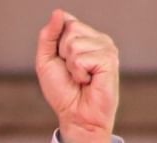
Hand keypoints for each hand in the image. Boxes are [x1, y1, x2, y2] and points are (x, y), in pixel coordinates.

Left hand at [35, 9, 118, 142]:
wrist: (76, 116)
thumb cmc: (64, 92)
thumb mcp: (46, 61)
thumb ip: (48, 36)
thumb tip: (58, 12)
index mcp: (85, 37)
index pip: (66, 21)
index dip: (57, 43)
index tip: (62, 61)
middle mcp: (99, 39)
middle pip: (70, 29)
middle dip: (63, 54)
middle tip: (73, 72)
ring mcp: (107, 48)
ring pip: (75, 43)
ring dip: (71, 66)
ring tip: (81, 78)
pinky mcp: (110, 59)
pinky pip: (82, 57)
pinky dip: (79, 73)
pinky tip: (88, 81)